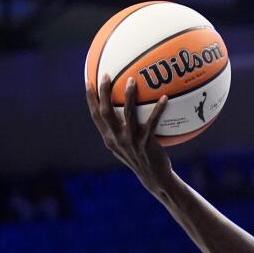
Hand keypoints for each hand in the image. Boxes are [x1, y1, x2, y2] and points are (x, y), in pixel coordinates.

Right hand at [86, 75, 171, 190]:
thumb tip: (126, 108)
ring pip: (127, 114)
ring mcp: (130, 141)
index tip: (88, 81)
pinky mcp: (146, 143)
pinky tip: (165, 98)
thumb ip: (123, 129)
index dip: (90, 98)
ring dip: (129, 96)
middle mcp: (116, 138)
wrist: (154, 178)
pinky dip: (158, 109)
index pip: (95, 115)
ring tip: (132, 80)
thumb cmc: (143, 158)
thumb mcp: (128, 145)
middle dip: (103, 92)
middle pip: (105, 112)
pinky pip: (152, 122)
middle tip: (106, 75)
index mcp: (109, 138)